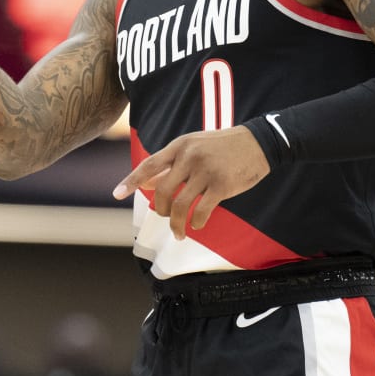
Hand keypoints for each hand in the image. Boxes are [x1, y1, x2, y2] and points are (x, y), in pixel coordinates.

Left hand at [112, 126, 270, 240]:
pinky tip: (196, 225)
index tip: (116, 194)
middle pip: (163, 191)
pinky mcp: (222, 185)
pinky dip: (196, 222)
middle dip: (162, 211)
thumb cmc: (221, 146)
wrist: (258, 142)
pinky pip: (201, 210)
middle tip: (166, 219)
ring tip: (179, 233)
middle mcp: (189, 157)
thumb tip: (147, 183)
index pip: (149, 165)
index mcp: (179, 146)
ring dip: (177, 224)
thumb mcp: (193, 146)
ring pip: (181, 205)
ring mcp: (206, 171)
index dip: (131, 181)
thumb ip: (170, 163)